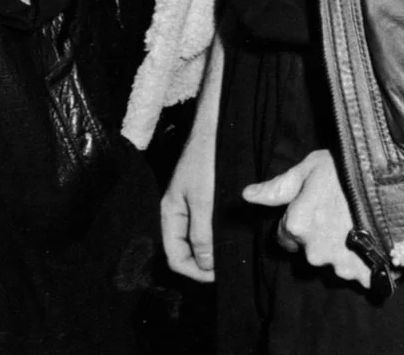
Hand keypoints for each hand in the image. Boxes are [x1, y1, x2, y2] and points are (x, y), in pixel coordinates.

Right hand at [160, 45, 222, 282]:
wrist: (217, 127)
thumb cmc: (207, 161)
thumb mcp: (203, 200)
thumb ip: (202, 234)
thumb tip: (206, 266)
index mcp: (170, 214)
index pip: (175, 258)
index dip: (195, 272)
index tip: (218, 276)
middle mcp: (178, 213)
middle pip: (186, 252)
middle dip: (204, 265)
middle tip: (229, 268)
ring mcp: (191, 206)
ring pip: (198, 241)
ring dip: (213, 252)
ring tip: (233, 254)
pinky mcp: (205, 199)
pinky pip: (208, 227)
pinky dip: (218, 237)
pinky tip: (233, 236)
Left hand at [243, 149, 369, 286]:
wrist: (394, 185)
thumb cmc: (348, 171)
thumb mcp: (309, 169)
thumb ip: (277, 187)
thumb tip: (247, 195)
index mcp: (296, 225)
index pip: (284, 236)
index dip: (299, 221)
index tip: (316, 207)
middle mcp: (313, 251)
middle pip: (310, 250)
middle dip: (320, 236)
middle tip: (340, 213)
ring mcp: (339, 265)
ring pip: (334, 262)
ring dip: (342, 248)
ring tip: (360, 223)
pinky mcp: (364, 274)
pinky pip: (358, 274)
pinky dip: (364, 262)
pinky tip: (373, 240)